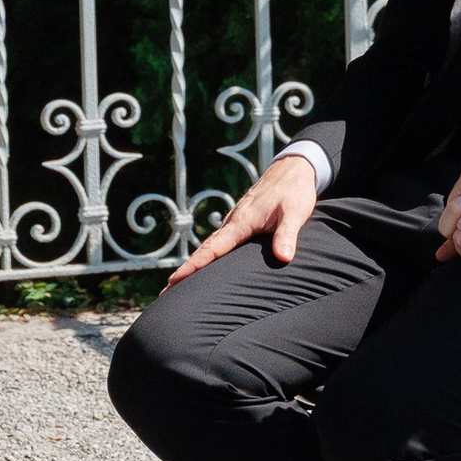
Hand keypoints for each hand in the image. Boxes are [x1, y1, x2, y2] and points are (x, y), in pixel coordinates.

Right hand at [168, 150, 319, 282]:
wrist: (293, 168)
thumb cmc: (294, 191)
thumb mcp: (294, 213)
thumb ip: (287, 235)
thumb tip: (283, 258)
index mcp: (241, 222)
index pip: (213, 249)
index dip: (194, 265)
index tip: (174, 280)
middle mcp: (233, 222)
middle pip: (205, 250)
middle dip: (185, 270)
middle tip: (165, 292)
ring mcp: (236, 221)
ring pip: (211, 245)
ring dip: (195, 264)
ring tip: (178, 284)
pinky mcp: (242, 221)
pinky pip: (220, 241)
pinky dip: (209, 255)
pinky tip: (206, 265)